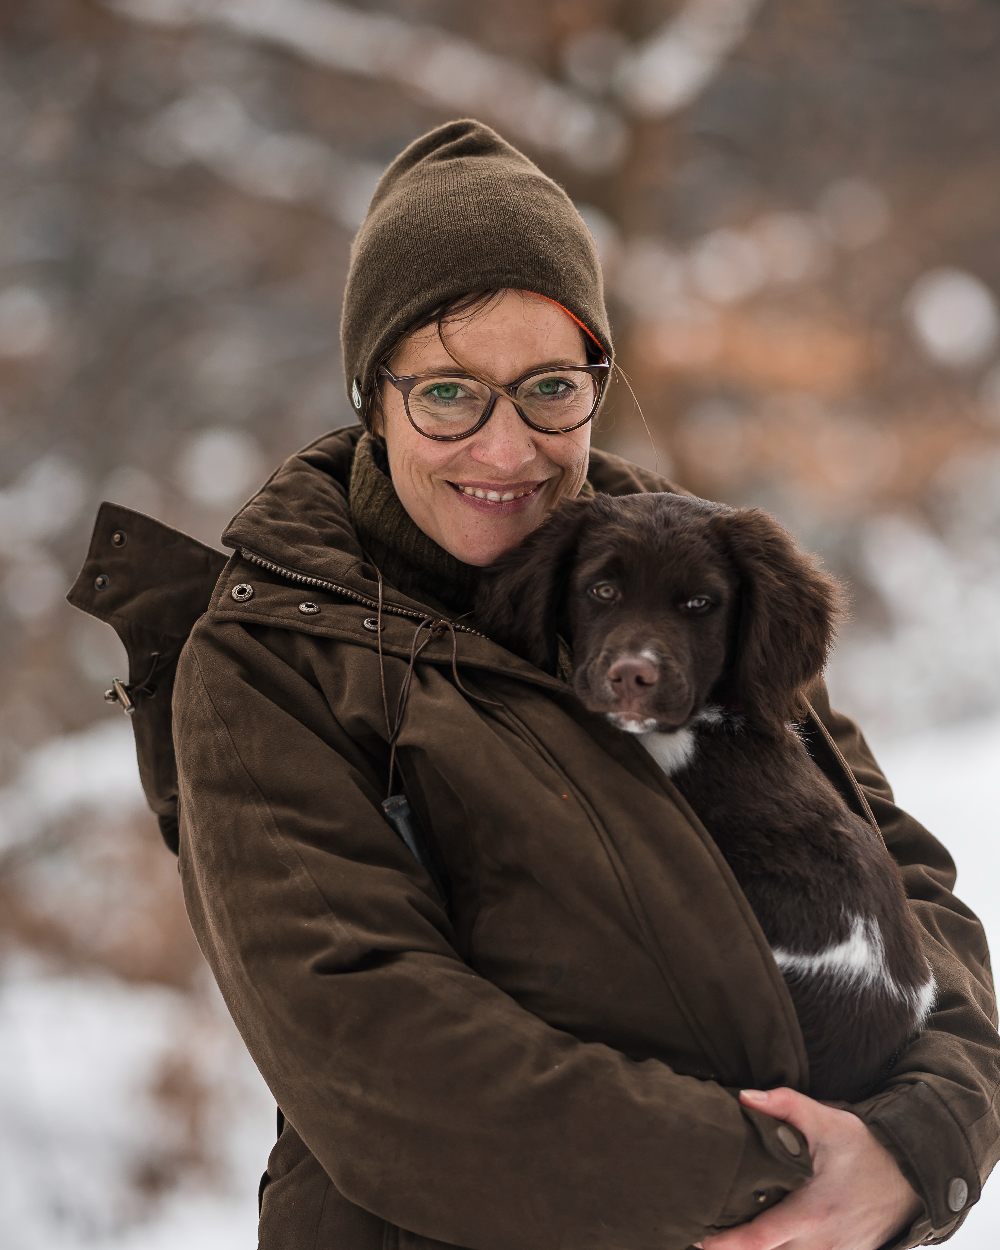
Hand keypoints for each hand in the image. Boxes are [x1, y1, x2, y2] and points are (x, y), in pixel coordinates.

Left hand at [696, 1087, 923, 1249]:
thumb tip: (744, 1097)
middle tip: (703, 1229)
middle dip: (737, 1248)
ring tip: (729, 1236)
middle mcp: (822, 1243)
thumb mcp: (828, 1121)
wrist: (913, 1177)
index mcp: (812, 1212)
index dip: (727, 1244)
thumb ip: (785, 1104)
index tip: (699, 1240)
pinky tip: (769, 1239)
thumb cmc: (867, 1149)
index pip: (760, 1238)